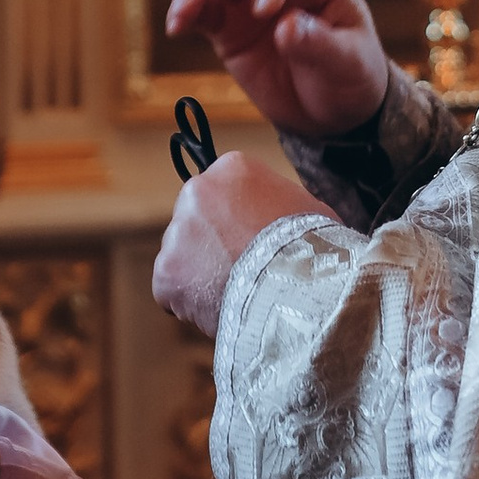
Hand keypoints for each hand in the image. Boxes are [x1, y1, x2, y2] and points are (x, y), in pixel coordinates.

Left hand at [153, 151, 318, 336]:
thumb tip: (278, 218)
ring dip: (201, 275)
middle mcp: (196, 192)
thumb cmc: (313, 247)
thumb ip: (279, 204)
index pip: (223, 192)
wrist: (297, 288)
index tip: (251, 240)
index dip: (237, 221)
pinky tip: (219, 309)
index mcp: (233, 169)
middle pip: (197, 222)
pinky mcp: (165, 273)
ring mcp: (177, 234)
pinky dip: (190, 304)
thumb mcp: (306, 207)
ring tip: (236, 294)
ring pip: (182, 257)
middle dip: (212, 246)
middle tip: (241, 271)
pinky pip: (171, 291)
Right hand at [164, 0, 388, 134]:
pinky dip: (184, 12)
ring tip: (182, 15)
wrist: (332, 112)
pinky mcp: (227, 24)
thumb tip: (285, 26)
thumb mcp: (348, 64)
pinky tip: (176, 27)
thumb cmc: (351, 77)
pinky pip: (200, 8)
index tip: (264, 10)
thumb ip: (319, 44)